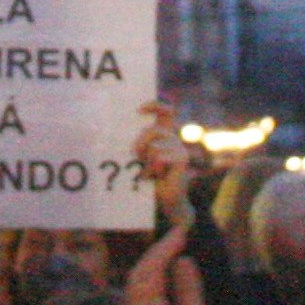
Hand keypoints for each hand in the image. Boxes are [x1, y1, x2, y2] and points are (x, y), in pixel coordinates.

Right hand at [123, 223, 222, 304]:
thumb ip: (188, 291)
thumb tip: (183, 259)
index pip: (153, 273)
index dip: (164, 250)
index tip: (181, 231)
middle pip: (142, 273)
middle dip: (159, 249)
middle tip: (178, 231)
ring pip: (138, 283)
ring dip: (155, 259)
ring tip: (174, 241)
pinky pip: (139, 303)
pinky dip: (152, 280)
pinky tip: (166, 265)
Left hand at [133, 102, 191, 223]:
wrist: (166, 197)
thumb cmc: (150, 176)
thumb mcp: (141, 158)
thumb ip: (137, 145)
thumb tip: (122, 137)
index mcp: (164, 133)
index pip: (165, 112)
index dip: (155, 106)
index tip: (139, 110)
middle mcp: (173, 138)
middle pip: (154, 130)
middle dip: (141, 141)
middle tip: (135, 154)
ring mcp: (179, 148)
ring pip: (154, 147)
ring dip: (147, 162)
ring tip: (150, 172)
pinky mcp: (182, 158)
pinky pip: (160, 157)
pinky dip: (153, 168)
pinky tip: (157, 175)